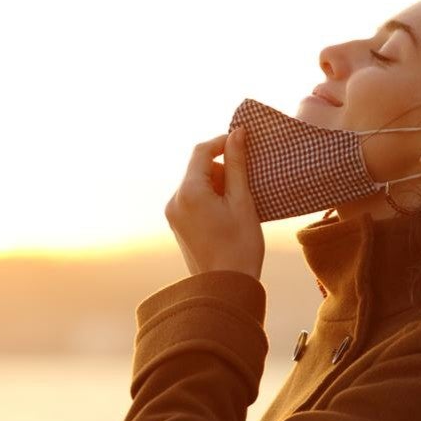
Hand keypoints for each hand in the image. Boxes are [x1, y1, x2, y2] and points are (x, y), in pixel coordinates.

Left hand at [164, 126, 264, 279]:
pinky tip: (228, 214)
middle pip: (198, 168)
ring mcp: (173, 214)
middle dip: (222, 169)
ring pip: (196, 184)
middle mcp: (174, 200)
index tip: (244, 141)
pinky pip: (193, 200)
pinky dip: (210, 198)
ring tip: (239, 203)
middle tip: (247, 183)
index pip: (202, 151)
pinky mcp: (177, 225)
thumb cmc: (240, 245)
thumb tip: (237, 133)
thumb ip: (237, 164)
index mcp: (189, 192)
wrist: (226, 287)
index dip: (223, 142)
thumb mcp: (242, 200)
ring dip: (218, 185)